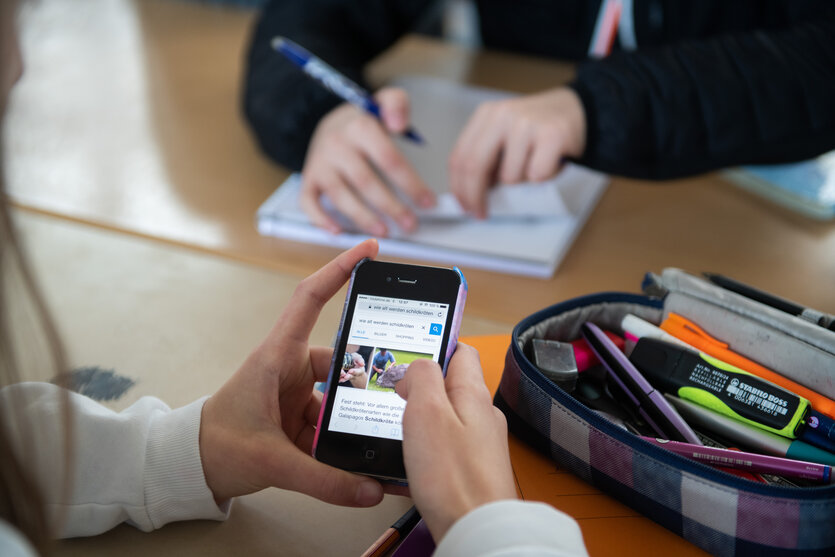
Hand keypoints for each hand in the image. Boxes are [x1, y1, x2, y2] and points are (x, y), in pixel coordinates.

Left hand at [199, 239, 384, 506]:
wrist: (191, 467)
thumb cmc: (215, 445)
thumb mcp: (270, 461)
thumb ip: (322, 478)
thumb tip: (370, 490)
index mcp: (277, 356)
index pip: (311, 299)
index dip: (340, 269)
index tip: (369, 249)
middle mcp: (290, 367)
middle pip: (343, 359)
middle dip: (368, 376)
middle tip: (400, 387)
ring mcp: (296, 391)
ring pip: (341, 395)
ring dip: (354, 418)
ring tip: (377, 438)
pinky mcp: (298, 414)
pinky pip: (332, 420)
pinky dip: (344, 438)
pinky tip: (359, 459)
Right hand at [300, 87, 434, 235]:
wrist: (329, 123)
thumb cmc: (363, 122)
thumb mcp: (383, 103)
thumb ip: (397, 104)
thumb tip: (400, 123)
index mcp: (359, 127)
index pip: (388, 159)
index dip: (410, 183)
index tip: (427, 202)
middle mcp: (336, 145)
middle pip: (366, 182)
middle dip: (391, 207)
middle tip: (410, 224)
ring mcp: (320, 164)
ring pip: (340, 196)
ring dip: (363, 218)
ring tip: (384, 231)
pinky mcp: (309, 179)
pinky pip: (308, 201)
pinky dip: (320, 219)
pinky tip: (338, 231)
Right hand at [396, 344, 516, 540]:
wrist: (476, 529)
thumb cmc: (454, 477)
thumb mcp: (427, 412)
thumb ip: (421, 378)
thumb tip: (417, 365)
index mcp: (473, 393)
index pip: (460, 351)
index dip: (435, 345)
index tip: (411, 351)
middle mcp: (482, 415)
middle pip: (451, 384)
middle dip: (422, 386)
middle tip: (395, 394)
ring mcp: (480, 443)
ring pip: (447, 417)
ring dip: (422, 418)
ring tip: (398, 427)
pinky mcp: (472, 469)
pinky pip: (446, 446)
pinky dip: (427, 447)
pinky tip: (411, 460)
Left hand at [448, 87, 585, 217]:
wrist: (577, 109)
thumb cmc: (538, 129)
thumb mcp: (504, 135)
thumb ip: (485, 157)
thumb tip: (469, 194)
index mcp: (487, 115)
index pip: (459, 157)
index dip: (458, 187)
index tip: (463, 206)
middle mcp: (504, 115)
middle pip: (475, 167)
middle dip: (475, 197)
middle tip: (480, 213)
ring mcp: (527, 124)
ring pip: (510, 177)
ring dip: (521, 183)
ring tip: (534, 167)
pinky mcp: (552, 135)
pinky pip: (537, 176)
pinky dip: (544, 177)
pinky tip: (550, 164)